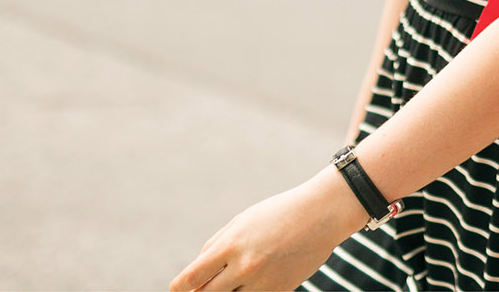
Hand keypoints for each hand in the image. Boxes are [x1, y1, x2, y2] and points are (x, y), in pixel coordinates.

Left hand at [169, 169, 364, 291]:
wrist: (321, 215)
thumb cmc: (278, 214)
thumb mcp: (242, 221)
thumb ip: (216, 246)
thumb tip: (196, 274)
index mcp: (231, 245)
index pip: (191, 279)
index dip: (180, 288)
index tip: (178, 289)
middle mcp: (244, 267)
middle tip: (201, 288)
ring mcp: (263, 282)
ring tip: (235, 277)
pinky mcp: (280, 291)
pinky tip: (256, 278)